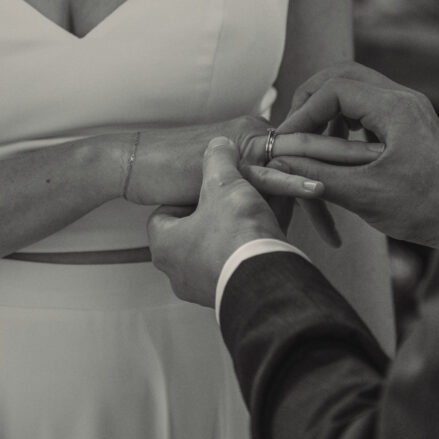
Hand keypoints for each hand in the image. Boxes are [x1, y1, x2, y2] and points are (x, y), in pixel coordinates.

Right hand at [125, 115, 381, 208]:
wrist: (131, 163)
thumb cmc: (175, 177)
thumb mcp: (227, 188)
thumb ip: (258, 194)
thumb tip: (283, 218)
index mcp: (266, 133)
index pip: (315, 151)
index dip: (342, 172)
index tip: (370, 195)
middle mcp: (262, 128)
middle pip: (316, 151)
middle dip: (350, 176)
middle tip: (382, 203)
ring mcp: (247, 136)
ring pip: (299, 157)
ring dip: (332, 178)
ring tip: (366, 199)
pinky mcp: (229, 150)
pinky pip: (268, 168)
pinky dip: (295, 181)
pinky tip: (320, 192)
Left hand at [148, 137, 288, 307]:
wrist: (266, 279)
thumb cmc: (233, 231)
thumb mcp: (223, 183)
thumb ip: (218, 159)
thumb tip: (219, 145)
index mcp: (164, 245)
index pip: (164, 214)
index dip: (186, 195)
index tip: (207, 186)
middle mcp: (179, 271)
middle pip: (196, 229)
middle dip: (218, 210)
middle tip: (235, 194)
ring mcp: (207, 287)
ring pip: (221, 245)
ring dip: (239, 226)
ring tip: (260, 204)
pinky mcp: (235, 293)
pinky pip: (241, 260)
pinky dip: (254, 242)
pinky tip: (274, 221)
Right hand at [263, 62, 438, 245]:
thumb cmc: (424, 209)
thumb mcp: (363, 194)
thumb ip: (317, 174)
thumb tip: (280, 162)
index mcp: (396, 109)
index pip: (334, 90)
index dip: (303, 113)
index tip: (287, 140)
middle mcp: (404, 99)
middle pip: (344, 75)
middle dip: (312, 99)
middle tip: (294, 128)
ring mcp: (409, 108)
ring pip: (356, 87)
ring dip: (328, 107)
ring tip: (312, 140)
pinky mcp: (410, 122)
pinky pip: (369, 105)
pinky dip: (346, 118)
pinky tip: (337, 148)